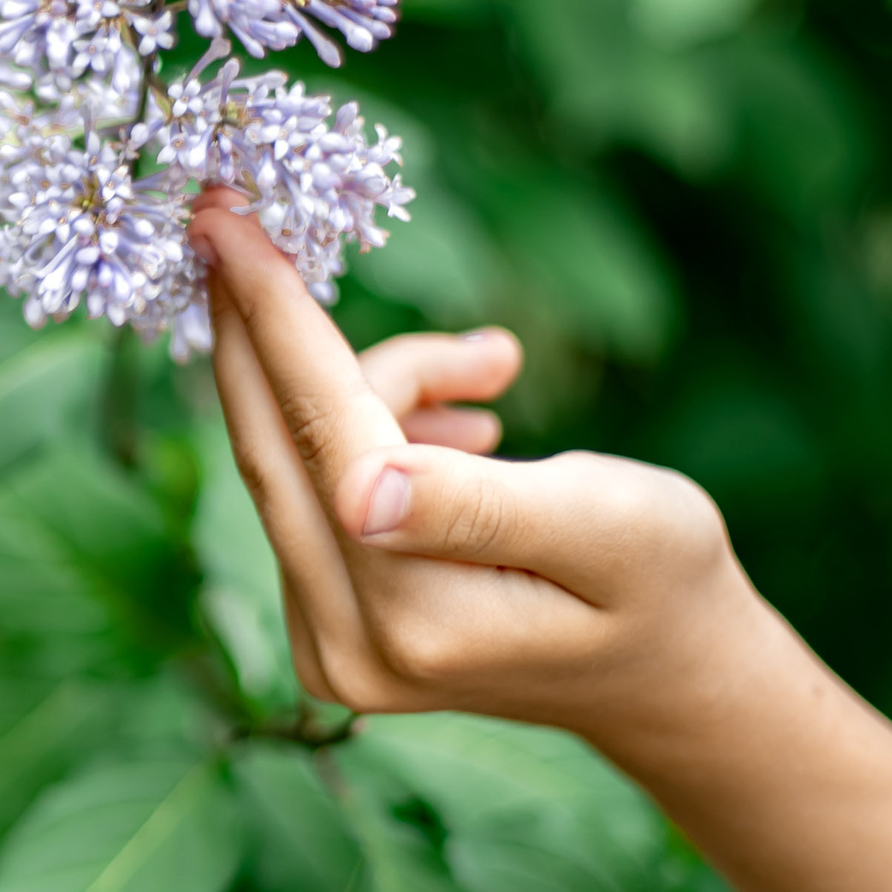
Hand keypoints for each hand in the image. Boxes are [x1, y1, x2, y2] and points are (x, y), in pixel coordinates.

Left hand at [188, 188, 788, 749]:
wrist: (671, 677)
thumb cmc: (664, 583)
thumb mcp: (612, 526)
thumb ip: (479, 505)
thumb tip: (357, 489)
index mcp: (417, 616)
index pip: (320, 433)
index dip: (272, 314)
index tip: (220, 214)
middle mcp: (349, 647)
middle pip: (273, 447)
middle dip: (266, 327)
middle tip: (238, 216)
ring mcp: (330, 650)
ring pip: (302, 458)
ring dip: (381, 389)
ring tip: (492, 373)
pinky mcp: (327, 631)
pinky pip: (315, 490)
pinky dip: (371, 432)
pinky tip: (461, 432)